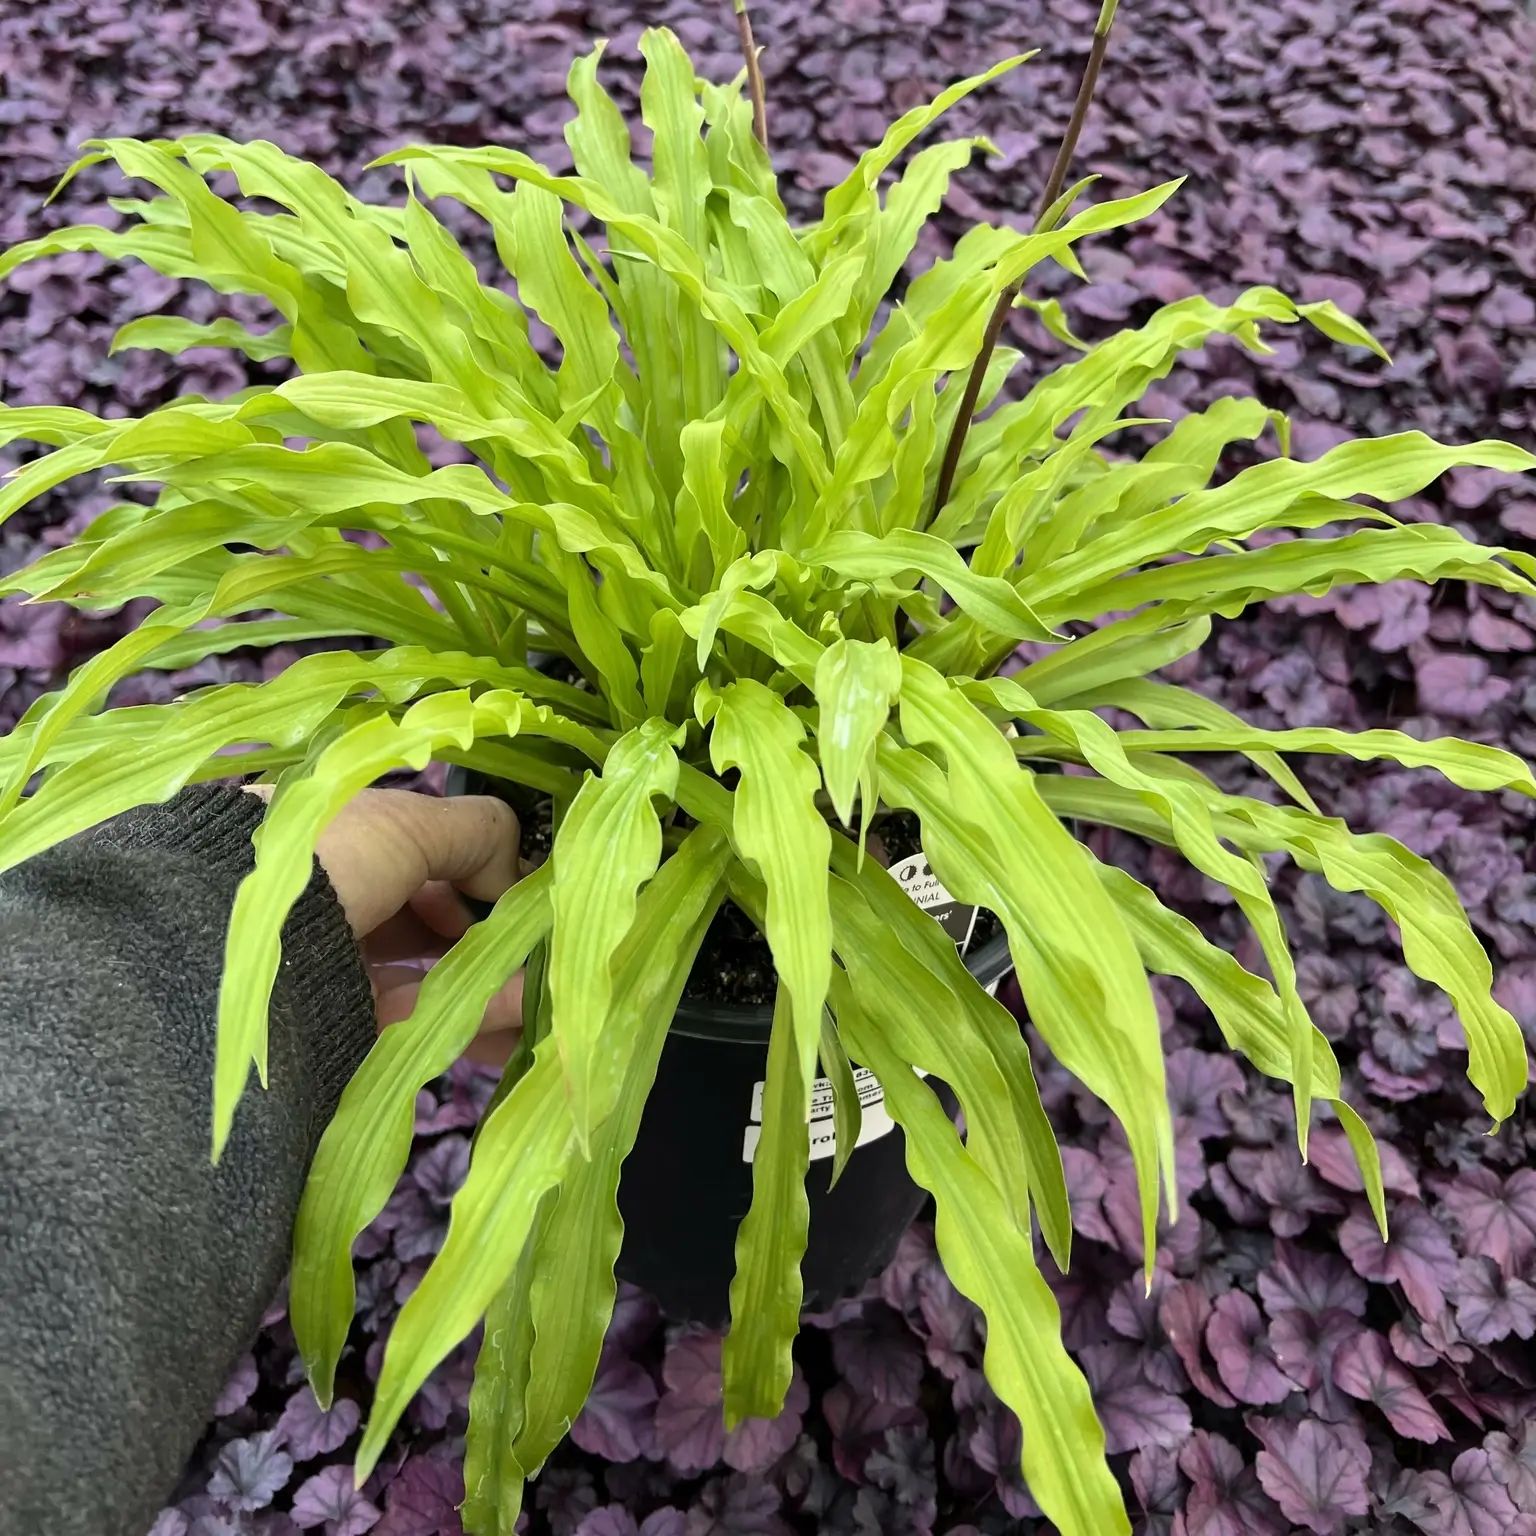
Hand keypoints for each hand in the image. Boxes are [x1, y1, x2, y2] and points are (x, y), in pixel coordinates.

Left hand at [246, 786, 524, 1065]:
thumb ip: (476, 833)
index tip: (517, 888)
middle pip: (425, 918)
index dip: (473, 867)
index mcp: (328, 841)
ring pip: (426, 974)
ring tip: (543, 987)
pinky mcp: (336, 1029)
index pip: (415, 851)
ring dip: (491, 978)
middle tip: (541, 945)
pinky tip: (518, 1008)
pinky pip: (415, 1017)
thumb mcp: (406, 822)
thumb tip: (520, 869)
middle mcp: (324, 902)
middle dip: (490, 932)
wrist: (232, 957)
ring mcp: (328, 969)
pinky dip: (471, 1010)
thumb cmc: (322, 863)